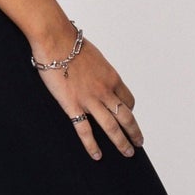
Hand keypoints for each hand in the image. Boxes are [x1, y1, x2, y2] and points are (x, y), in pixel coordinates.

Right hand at [30, 30, 144, 160]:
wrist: (55, 39)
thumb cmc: (70, 42)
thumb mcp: (93, 55)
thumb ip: (96, 69)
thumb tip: (93, 72)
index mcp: (111, 77)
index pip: (128, 99)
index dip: (131, 110)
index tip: (130, 116)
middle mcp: (105, 91)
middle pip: (126, 116)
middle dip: (134, 132)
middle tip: (139, 143)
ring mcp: (90, 100)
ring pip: (112, 127)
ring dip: (121, 142)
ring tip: (127, 153)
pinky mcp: (73, 106)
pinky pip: (85, 131)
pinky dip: (92, 145)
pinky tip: (97, 155)